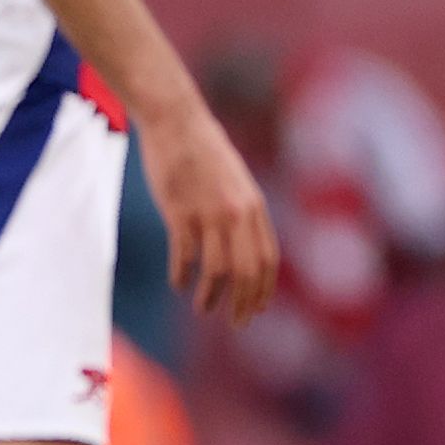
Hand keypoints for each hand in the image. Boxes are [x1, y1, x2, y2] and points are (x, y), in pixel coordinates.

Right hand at [142, 102, 279, 322]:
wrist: (176, 120)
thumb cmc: (204, 151)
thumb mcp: (236, 180)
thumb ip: (243, 211)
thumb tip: (245, 244)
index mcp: (254, 206)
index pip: (268, 260)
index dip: (264, 290)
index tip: (257, 310)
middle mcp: (237, 213)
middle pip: (247, 272)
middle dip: (243, 304)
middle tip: (236, 323)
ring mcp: (209, 213)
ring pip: (216, 271)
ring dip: (211, 297)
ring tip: (204, 310)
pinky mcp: (179, 213)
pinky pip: (185, 257)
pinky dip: (182, 276)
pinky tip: (178, 283)